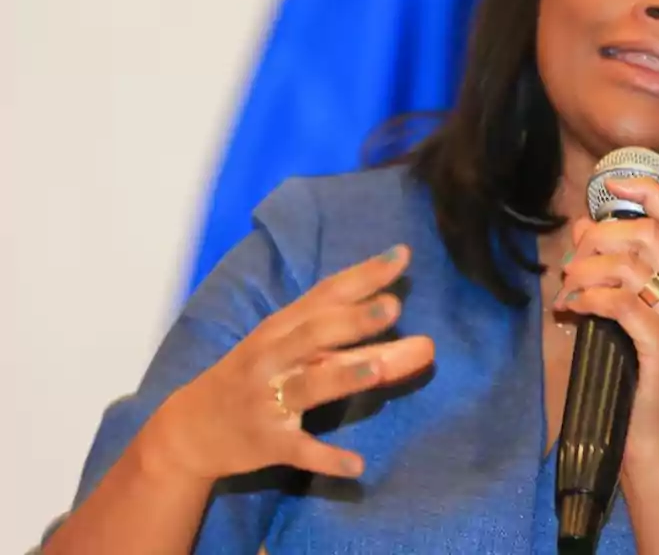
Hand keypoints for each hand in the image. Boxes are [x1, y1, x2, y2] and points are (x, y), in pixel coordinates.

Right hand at [144, 246, 434, 481]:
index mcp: (281, 329)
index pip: (326, 294)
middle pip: (315, 334)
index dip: (364, 274)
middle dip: (353, 320)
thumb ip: (344, 333)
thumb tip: (407, 317)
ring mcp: (268, 401)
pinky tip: (358, 466)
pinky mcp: (267, 443)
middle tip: (395, 306)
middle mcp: (272, 358)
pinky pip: (300, 450)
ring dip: (341, 376)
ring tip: (376, 369)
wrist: (188, 430)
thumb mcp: (287, 346)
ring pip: (307, 386)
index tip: (403, 255)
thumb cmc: (253, 376)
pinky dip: (327, 459)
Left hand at [553, 178, 658, 473]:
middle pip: (646, 233)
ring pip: (630, 264)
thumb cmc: (637, 385)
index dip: (644, 189)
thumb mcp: (630, 323)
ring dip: (585, 271)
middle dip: (598, 238)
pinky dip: (587, 299)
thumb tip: (581, 227)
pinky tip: (570, 311)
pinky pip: (620, 303)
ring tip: (566, 292)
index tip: (609, 183)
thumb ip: (614, 276)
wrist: (658, 450)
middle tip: (571, 265)